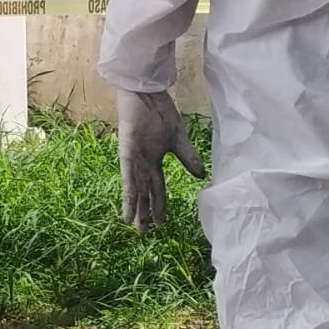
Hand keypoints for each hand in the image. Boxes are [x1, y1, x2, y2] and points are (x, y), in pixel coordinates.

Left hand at [116, 89, 206, 232]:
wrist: (148, 94)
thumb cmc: (160, 112)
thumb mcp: (179, 139)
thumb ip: (188, 158)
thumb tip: (201, 176)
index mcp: (155, 160)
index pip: (157, 188)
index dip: (159, 206)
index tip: (161, 224)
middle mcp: (143, 164)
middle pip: (144, 194)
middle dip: (144, 213)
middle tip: (143, 234)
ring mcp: (134, 160)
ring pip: (135, 191)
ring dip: (135, 210)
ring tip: (134, 227)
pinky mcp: (128, 154)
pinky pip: (128, 179)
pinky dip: (128, 196)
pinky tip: (126, 211)